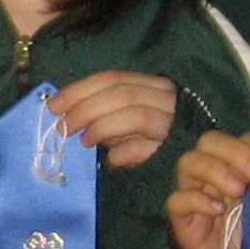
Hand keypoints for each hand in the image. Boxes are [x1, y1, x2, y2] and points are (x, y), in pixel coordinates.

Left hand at [48, 70, 178, 168]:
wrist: (195, 170)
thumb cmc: (151, 136)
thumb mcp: (129, 115)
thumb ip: (105, 107)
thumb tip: (66, 111)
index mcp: (153, 84)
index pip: (113, 78)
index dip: (80, 90)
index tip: (54, 105)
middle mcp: (167, 99)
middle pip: (122, 94)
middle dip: (86, 109)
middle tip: (64, 127)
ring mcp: (174, 124)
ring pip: (135, 116)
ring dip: (102, 128)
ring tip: (85, 142)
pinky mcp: (176, 151)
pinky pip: (144, 148)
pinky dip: (122, 153)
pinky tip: (112, 159)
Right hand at [166, 129, 249, 248]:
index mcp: (239, 164)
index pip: (246, 139)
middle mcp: (213, 170)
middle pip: (211, 141)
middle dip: (237, 153)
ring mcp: (194, 190)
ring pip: (189, 161)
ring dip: (215, 170)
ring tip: (238, 191)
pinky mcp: (181, 215)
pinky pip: (177, 199)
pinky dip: (197, 199)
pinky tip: (217, 210)